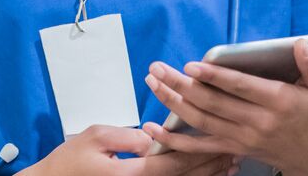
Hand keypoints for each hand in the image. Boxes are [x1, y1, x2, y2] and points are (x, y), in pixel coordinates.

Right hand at [23, 124, 239, 175]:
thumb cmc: (72, 159)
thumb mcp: (97, 137)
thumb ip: (127, 136)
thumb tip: (152, 135)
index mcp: (132, 173)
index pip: (174, 163)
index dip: (199, 153)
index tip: (221, 141)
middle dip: (210, 165)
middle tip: (235, 151)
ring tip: (229, 166)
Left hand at [141, 40, 307, 175]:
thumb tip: (300, 44)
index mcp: (277, 102)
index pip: (239, 88)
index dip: (214, 76)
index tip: (191, 65)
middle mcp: (257, 123)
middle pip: (212, 103)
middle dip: (181, 85)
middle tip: (157, 68)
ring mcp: (243, 139)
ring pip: (201, 122)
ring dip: (173, 102)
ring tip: (153, 83)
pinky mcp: (235, 149)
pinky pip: (201, 148)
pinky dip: (176, 140)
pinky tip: (155, 130)